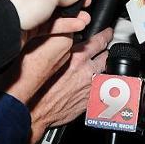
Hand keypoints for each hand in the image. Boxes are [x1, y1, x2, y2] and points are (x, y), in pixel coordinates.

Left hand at [0, 0, 90, 40]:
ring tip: (84, 18)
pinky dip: (61, 25)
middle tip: (84, 4)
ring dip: (69, 15)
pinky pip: (47, 24)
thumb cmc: (17, 2)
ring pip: (52, 11)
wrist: (1, 27)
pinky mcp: (26, 25)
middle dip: (71, 2)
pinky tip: (75, 26)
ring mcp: (25, 8)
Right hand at [25, 28, 111, 143]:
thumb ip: (61, 47)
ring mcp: (91, 86)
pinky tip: (95, 82)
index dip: (104, 35)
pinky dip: (100, 82)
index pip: (98, 40)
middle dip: (107, 49)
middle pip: (106, 55)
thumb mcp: (47, 58)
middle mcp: (87, 70)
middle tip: (108, 46)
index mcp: (76, 57)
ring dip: (104, 66)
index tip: (107, 32)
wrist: (36, 110)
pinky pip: (101, 86)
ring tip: (102, 64)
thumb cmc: (37, 86)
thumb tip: (68, 38)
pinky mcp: (91, 99)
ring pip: (106, 71)